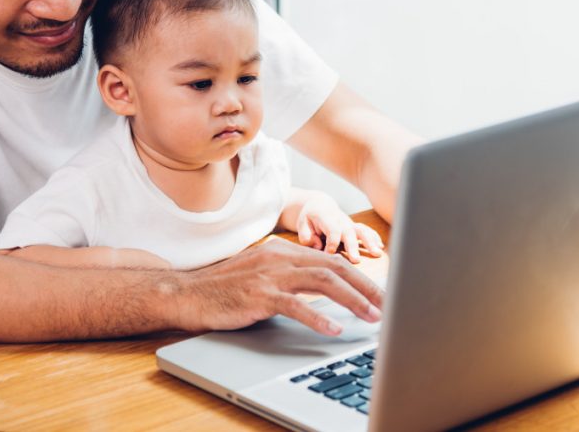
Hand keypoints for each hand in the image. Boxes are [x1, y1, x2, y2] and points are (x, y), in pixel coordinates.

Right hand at [171, 238, 383, 335]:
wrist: (187, 293)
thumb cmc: (227, 288)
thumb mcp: (265, 275)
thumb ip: (295, 278)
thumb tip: (329, 291)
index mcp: (286, 251)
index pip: (333, 261)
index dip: (362, 277)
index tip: (383, 293)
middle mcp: (281, 257)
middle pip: (336, 268)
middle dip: (367, 287)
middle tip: (390, 306)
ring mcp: (269, 275)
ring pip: (322, 282)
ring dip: (352, 300)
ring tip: (372, 317)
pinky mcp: (258, 296)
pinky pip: (295, 305)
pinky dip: (318, 316)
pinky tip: (334, 328)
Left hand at [296, 193, 383, 262]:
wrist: (320, 205)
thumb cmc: (309, 217)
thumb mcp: (301, 224)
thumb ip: (306, 236)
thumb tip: (319, 246)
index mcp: (326, 217)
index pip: (332, 230)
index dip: (331, 244)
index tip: (328, 255)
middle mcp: (340, 220)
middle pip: (349, 232)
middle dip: (353, 247)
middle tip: (356, 260)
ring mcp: (349, 223)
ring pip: (361, 230)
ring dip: (369, 241)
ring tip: (377, 253)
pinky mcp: (354, 227)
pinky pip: (366, 230)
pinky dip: (374, 237)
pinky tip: (380, 247)